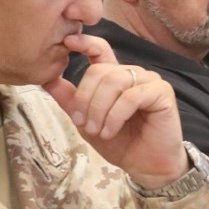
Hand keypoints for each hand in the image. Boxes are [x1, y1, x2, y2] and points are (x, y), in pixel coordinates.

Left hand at [43, 33, 188, 186]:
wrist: (145, 166)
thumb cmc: (121, 144)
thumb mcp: (86, 123)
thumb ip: (70, 101)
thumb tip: (46, 80)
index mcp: (115, 77)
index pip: (100, 49)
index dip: (84, 42)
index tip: (67, 42)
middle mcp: (132, 74)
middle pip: (100, 71)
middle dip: (85, 98)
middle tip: (81, 123)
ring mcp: (149, 81)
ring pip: (115, 82)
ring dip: (99, 109)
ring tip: (96, 131)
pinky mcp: (162, 92)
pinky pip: (131, 97)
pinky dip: (115, 116)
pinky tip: (110, 131)